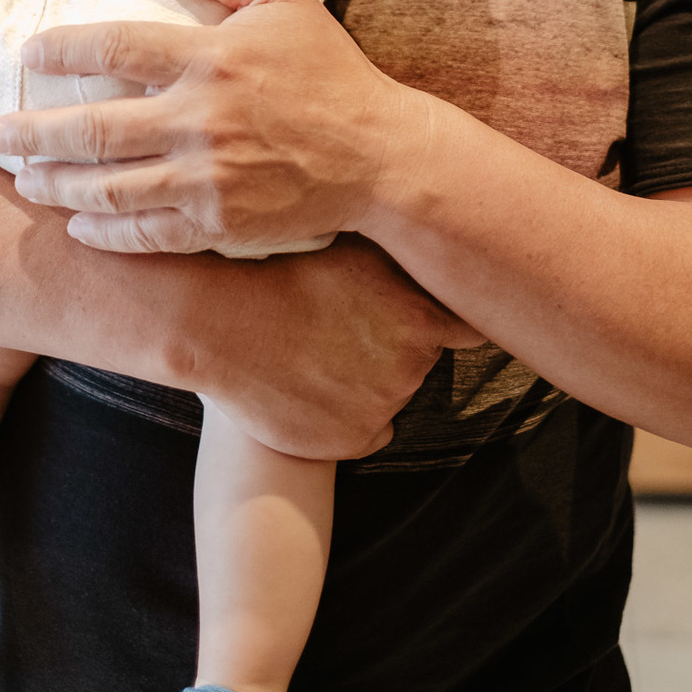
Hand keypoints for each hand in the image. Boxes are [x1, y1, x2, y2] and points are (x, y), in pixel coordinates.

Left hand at [0, 0, 413, 255]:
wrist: (380, 156)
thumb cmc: (328, 72)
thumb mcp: (283, 0)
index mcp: (211, 58)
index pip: (117, 47)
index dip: (64, 49)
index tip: (29, 54)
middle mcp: (201, 119)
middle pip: (96, 128)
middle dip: (36, 133)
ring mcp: (208, 178)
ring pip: (110, 188)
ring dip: (57, 185)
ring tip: (24, 179)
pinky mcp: (219, 223)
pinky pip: (146, 234)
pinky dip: (105, 233)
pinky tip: (77, 227)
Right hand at [177, 235, 467, 458]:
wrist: (216, 323)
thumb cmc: (278, 272)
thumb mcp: (353, 252)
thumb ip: (403, 267)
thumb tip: (439, 257)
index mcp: (418, 313)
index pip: (475, 329)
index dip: (465, 325)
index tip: (456, 321)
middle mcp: (412, 362)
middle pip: (424, 360)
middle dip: (396, 347)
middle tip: (348, 327)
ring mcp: (385, 404)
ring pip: (392, 395)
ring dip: (367, 380)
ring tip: (317, 348)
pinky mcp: (355, 439)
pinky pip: (368, 431)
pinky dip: (346, 415)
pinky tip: (311, 385)